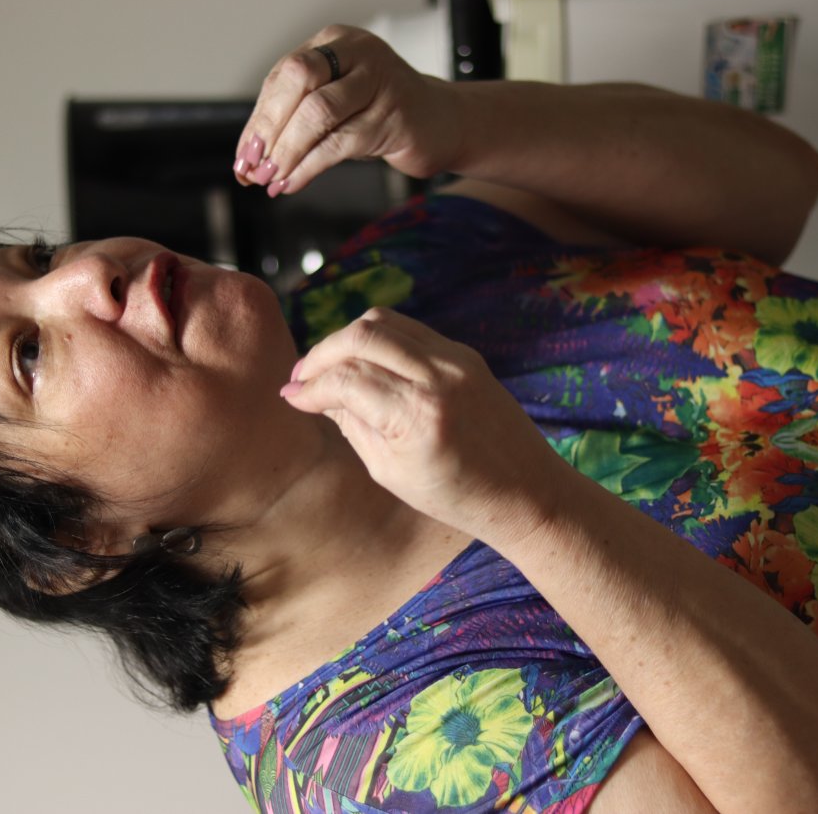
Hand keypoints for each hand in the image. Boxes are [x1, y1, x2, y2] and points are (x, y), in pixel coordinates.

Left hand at [233, 25, 457, 195]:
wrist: (441, 122)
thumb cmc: (380, 113)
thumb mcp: (335, 104)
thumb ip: (295, 119)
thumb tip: (249, 157)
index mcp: (335, 41)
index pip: (283, 76)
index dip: (259, 118)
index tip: (244, 155)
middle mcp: (357, 53)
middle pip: (297, 79)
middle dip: (268, 127)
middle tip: (254, 165)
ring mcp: (379, 82)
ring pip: (317, 113)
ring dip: (287, 150)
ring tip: (271, 178)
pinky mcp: (393, 117)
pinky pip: (339, 143)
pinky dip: (308, 166)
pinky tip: (293, 182)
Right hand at [278, 308, 575, 539]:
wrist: (526, 491)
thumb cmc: (456, 495)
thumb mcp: (389, 471)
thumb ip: (350, 424)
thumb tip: (312, 396)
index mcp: (416, 418)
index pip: (345, 380)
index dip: (309, 387)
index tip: (291, 397)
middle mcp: (437, 379)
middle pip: (360, 336)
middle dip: (321, 353)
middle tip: (302, 376)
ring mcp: (456, 360)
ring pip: (383, 322)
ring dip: (347, 339)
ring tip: (329, 366)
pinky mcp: (465, 354)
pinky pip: (410, 330)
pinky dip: (379, 339)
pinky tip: (365, 363)